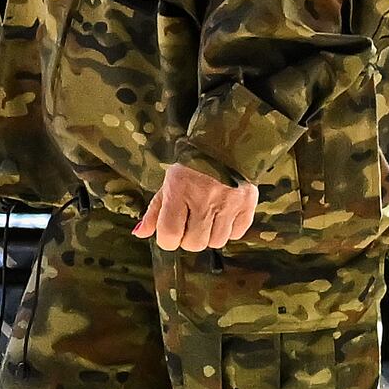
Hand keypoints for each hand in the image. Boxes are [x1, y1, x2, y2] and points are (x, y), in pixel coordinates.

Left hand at [137, 163, 258, 253]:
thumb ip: (155, 210)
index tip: (169, 233)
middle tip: (189, 223)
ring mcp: (229, 203)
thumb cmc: (191, 166)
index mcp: (179, 190)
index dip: (167, 239)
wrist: (226, 144)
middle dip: (188, 239)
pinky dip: (228, 230)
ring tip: (207, 218)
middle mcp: (205, 198)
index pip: (170, 234)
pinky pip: (236, 234)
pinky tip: (223, 215)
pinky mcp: (248, 204)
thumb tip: (140, 233)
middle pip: (194, 244)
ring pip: (216, 242)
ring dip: (209, 236)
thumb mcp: (168, 182)